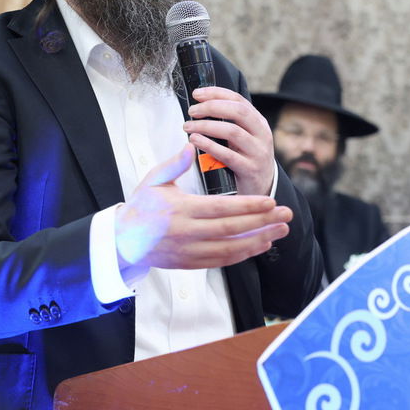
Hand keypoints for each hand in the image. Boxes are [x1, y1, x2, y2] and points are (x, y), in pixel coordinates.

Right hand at [114, 145, 291, 280]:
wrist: (123, 241)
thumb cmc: (141, 207)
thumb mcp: (153, 181)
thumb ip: (173, 164)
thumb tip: (190, 145)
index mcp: (180, 210)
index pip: (221, 208)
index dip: (248, 206)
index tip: (270, 200)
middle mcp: (187, 233)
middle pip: (232, 230)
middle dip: (263, 222)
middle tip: (285, 214)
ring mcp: (190, 252)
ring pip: (232, 249)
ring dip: (260, 240)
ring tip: (281, 230)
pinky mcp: (192, 263)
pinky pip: (224, 261)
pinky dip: (245, 254)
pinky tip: (261, 244)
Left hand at [183, 86, 275, 195]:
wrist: (261, 190)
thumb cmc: (245, 159)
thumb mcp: (242, 138)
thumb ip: (228, 122)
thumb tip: (200, 106)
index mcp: (258, 122)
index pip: (238, 100)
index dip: (216, 93)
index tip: (197, 94)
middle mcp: (261, 134)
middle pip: (238, 111)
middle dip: (211, 107)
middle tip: (192, 111)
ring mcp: (258, 152)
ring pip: (232, 131)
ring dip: (206, 126)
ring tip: (188, 126)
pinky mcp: (250, 170)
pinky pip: (228, 155)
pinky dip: (209, 146)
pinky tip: (195, 141)